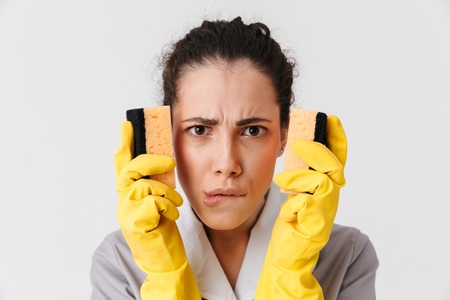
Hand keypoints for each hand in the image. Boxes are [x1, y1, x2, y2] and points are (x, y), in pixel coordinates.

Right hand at [115, 121, 200, 298]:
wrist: (164, 259)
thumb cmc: (162, 228)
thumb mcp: (159, 200)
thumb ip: (156, 182)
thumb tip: (165, 159)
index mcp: (129, 192)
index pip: (121, 164)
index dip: (124, 144)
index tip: (127, 125)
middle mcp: (123, 200)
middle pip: (130, 169)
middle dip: (152, 161)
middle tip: (171, 161)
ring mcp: (126, 213)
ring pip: (144, 186)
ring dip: (166, 192)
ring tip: (175, 202)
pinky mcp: (134, 225)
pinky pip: (153, 203)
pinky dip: (167, 206)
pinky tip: (172, 215)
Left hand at [255, 115, 346, 299]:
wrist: (289, 254)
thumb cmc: (292, 221)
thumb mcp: (297, 192)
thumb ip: (301, 174)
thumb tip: (297, 148)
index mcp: (326, 186)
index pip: (337, 158)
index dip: (337, 138)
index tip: (331, 119)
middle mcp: (331, 197)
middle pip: (335, 166)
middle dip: (320, 150)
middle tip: (299, 142)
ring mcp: (326, 212)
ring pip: (324, 182)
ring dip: (300, 177)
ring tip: (283, 179)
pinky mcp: (316, 225)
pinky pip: (308, 204)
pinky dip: (295, 201)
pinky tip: (288, 207)